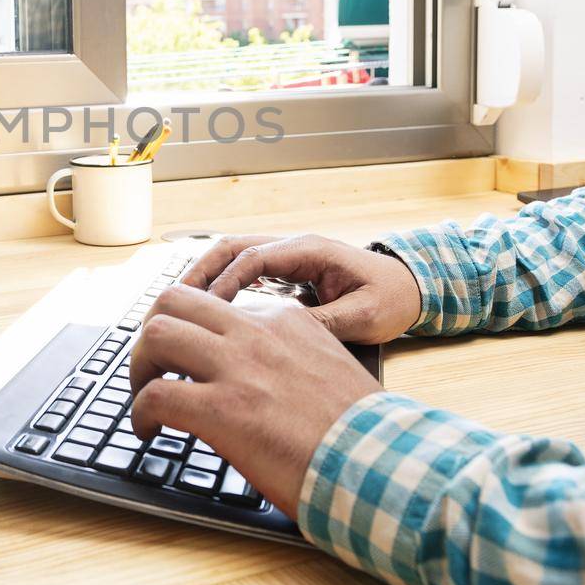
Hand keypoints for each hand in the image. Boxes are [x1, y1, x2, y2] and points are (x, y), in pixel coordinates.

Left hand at [127, 284, 382, 517]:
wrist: (380, 461)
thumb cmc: (361, 430)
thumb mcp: (327, 366)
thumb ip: (289, 357)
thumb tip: (261, 377)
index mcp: (284, 320)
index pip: (217, 304)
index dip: (192, 330)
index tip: (185, 358)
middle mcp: (256, 333)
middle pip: (175, 299)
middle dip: (153, 332)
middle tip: (151, 367)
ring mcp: (238, 368)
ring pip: (157, 333)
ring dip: (140, 366)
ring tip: (144, 396)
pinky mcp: (223, 409)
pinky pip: (156, 395)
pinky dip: (141, 413)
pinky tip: (149, 432)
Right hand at [180, 233, 422, 343]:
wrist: (412, 288)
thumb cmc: (392, 299)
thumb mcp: (364, 316)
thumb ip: (324, 324)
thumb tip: (282, 337)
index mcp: (310, 251)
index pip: (253, 258)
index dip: (224, 283)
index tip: (204, 311)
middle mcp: (293, 247)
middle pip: (231, 248)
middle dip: (199, 273)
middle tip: (171, 304)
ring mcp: (287, 257)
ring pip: (232, 258)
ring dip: (204, 279)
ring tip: (178, 309)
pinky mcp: (285, 273)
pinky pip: (243, 273)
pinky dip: (220, 288)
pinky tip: (204, 315)